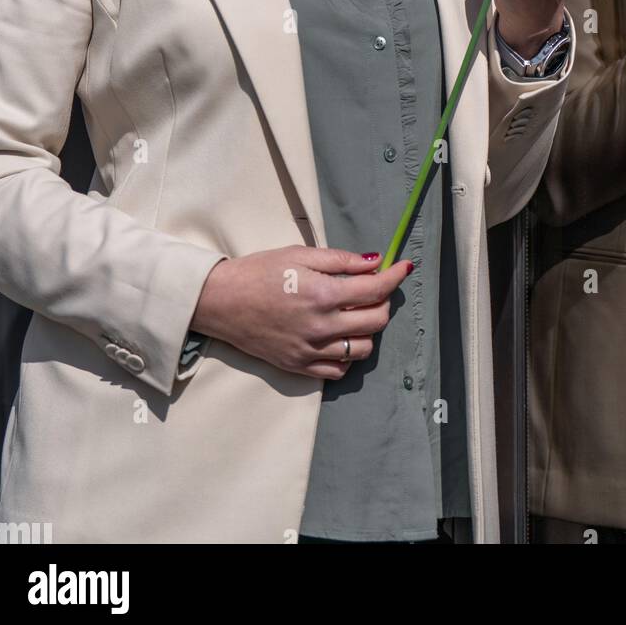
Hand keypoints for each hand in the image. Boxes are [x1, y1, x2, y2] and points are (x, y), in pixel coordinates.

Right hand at [191, 246, 412, 379]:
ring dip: (369, 329)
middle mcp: (321, 326)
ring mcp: (310, 350)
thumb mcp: (299, 255)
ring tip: (357, 312)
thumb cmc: (259, 272)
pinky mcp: (299, 366)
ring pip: (363, 348)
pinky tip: (340, 336)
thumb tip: (375, 261)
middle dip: (385, 301)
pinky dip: (348, 354)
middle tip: (376, 288)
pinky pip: (339, 370)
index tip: (404, 267)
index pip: (375, 289)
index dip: (395, 276)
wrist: (221, 301)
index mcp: (322, 294)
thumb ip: (341, 260)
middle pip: (376, 320)